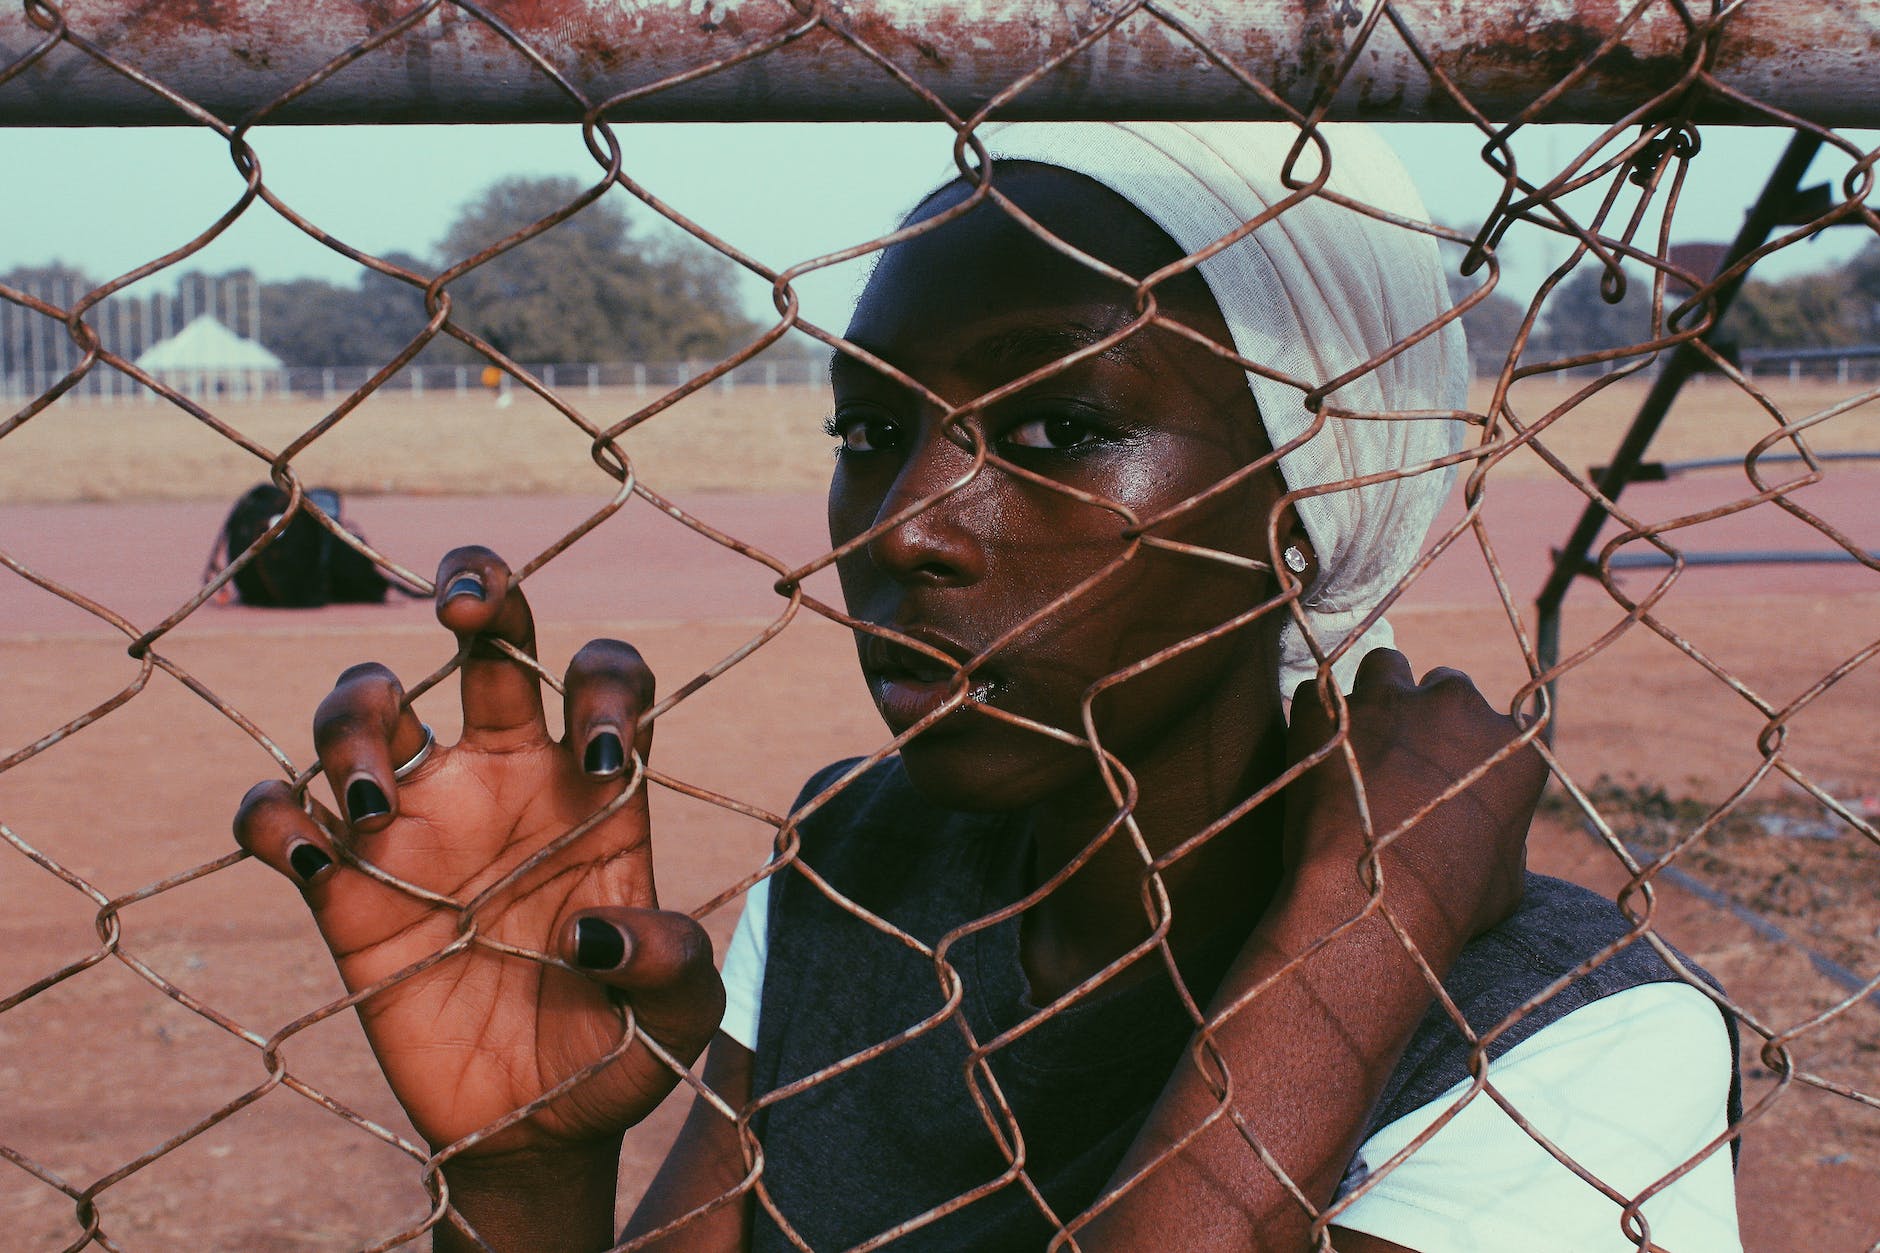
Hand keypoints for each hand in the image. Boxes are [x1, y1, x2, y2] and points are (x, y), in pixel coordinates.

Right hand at [233, 547, 723, 1160]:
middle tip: (463, 608)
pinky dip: (272, 815)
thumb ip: (672, 968)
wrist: (533, 1131)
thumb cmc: (618, 1054)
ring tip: (376, 805)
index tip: (597, 758)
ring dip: (354, 722)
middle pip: (486, 640)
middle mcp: (504, 781)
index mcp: (592, 791)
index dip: (603, 684)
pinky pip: (279, 814)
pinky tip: (307, 856)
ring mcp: (417, 824)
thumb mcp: (677, 1021)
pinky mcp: (342, 890)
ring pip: (366, 704)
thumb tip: (595, 931)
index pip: (603, 678)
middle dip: (476, 587)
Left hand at [1284, 648, 1542, 949]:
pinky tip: (1314, 751)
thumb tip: (1495, 833)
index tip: (1442, 763)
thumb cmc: (1447, 906)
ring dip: (1374, 695)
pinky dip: (1317, 717)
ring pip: (1383, 666)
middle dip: (1422, 712)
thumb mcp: (1506, 879)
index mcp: (1510, 742)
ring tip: (1355, 737)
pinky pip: (1320, 692)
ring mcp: (1389, 699)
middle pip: (1441, 683)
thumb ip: (1503, 833)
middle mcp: (1456, 705)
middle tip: (1396, 755)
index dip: (1462, 740)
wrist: (1371, 905)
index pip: (1488, 716)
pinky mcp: (1329, 708)